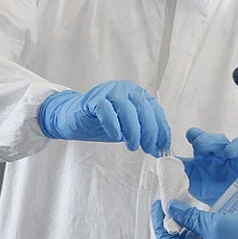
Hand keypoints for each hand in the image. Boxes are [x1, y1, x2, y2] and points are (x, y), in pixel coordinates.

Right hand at [37, 80, 170, 156]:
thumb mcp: (127, 128)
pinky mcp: (94, 99)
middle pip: (144, 108)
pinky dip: (113, 125)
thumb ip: (143, 134)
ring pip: (127, 108)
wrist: (73, 117)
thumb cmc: (103, 123)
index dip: (162, 129)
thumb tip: (159, 149)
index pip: (155, 110)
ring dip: (133, 130)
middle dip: (150, 131)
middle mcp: (127, 89)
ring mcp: (110, 91)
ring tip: (133, 146)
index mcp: (138, 94)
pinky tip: (116, 137)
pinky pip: (106, 110)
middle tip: (148, 148)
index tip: (163, 146)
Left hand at [151, 199, 237, 238]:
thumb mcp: (213, 222)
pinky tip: (193, 217)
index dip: (161, 224)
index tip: (158, 206)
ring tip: (179, 209)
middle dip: (169, 226)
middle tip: (166, 207)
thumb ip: (189, 216)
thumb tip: (171, 208)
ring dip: (181, 227)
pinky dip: (192, 231)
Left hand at [180, 128, 237, 209]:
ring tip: (228, 152)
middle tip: (203, 144)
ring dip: (235, 146)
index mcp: (204, 154)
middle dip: (211, 140)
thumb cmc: (207, 191)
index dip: (196, 135)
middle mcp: (221, 153)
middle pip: (219, 140)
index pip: (200, 138)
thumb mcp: (189, 183)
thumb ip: (178, 173)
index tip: (192, 136)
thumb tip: (164, 165)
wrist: (225, 208)